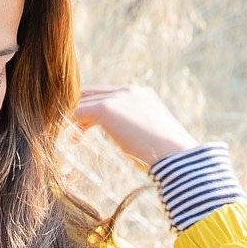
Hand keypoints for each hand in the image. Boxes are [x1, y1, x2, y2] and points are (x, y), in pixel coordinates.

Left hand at [72, 85, 196, 169]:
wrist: (175, 156)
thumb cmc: (169, 156)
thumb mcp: (153, 136)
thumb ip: (139, 131)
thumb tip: (131, 142)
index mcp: (142, 95)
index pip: (109, 95)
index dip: (95, 109)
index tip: (88, 127)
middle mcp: (129, 91)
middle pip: (93, 93)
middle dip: (81, 111)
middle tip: (76, 133)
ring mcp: (118, 98)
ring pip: (84, 101)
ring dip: (74, 118)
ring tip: (72, 138)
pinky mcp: (106, 109)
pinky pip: (79, 112)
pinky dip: (71, 123)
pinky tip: (73, 139)